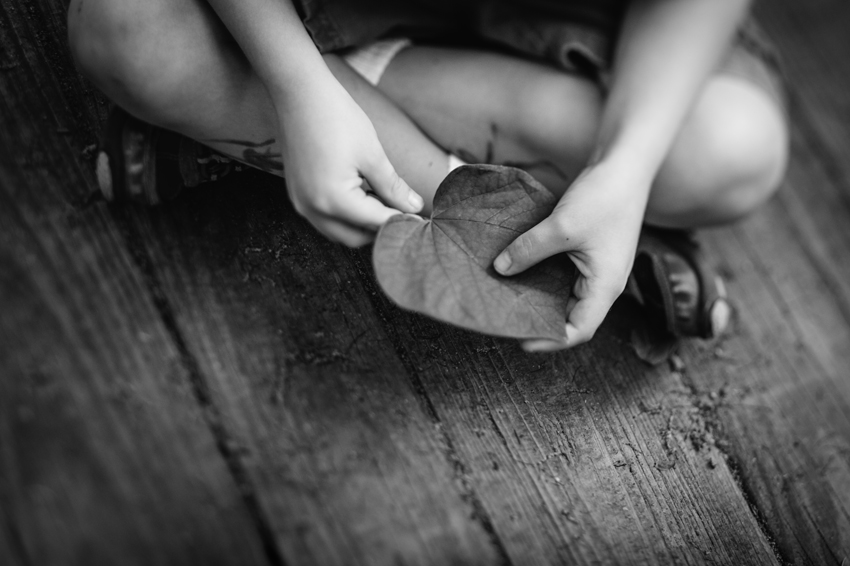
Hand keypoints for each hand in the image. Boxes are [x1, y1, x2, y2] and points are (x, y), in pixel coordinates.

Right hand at [279, 78, 422, 246]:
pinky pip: (324, 218)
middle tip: (403, 213)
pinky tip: (362, 196)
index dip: (401, 223)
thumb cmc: (337, 117)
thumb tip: (414, 208)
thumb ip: (394, 188)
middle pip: (354, 237)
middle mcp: (312, 209)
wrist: (299, 92)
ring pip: (338, 231)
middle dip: (379, 230)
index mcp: (333, 201)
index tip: (421, 220)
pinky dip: (345, 215)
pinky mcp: (297, 194)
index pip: (375, 223)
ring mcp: (301, 203)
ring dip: (361, 225)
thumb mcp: (373, 155)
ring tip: (384, 203)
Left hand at [494, 160, 651, 350]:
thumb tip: (500, 269)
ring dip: (543, 300)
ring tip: (511, 300)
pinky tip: (522, 272)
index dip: (550, 340)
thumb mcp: (560, 226)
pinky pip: (566, 277)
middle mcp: (604, 284)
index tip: (521, 339)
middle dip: (543, 322)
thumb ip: (528, 250)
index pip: (579, 330)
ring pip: (568, 297)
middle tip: (509, 319)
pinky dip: (546, 279)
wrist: (624, 166)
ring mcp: (599, 269)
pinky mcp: (591, 254)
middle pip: (573, 317)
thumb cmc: (602, 197)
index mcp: (605, 286)